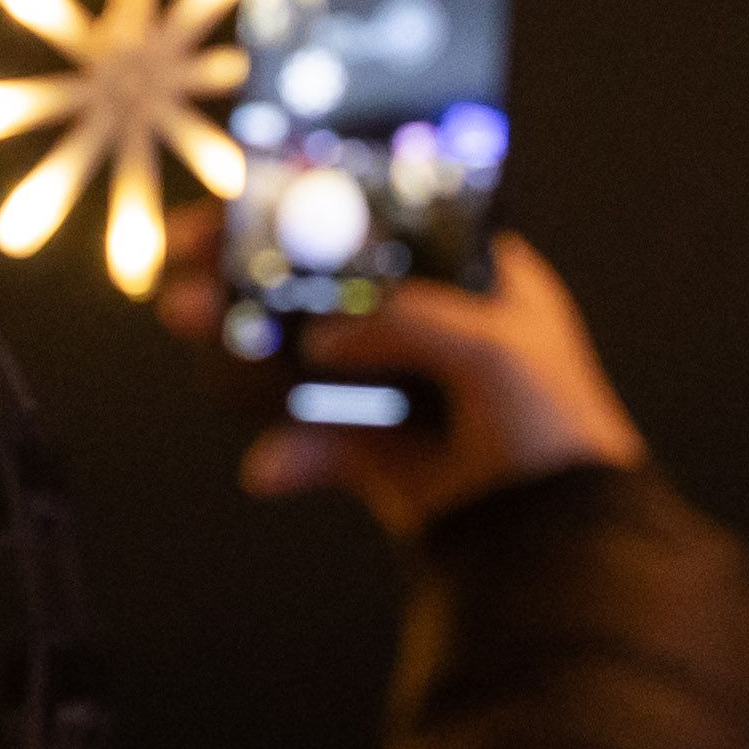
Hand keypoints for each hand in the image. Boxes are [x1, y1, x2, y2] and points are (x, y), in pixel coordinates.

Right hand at [164, 224, 644, 538]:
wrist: (560, 546)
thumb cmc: (554, 429)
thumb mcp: (493, 348)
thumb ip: (407, 320)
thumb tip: (322, 339)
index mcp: (472, 277)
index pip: (377, 222)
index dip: (309, 206)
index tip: (240, 202)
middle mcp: (428, 324)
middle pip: (322, 284)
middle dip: (249, 272)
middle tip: (188, 262)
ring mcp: (397, 390)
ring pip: (301, 357)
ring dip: (242, 346)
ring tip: (190, 326)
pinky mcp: (377, 454)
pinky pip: (311, 442)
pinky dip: (286, 454)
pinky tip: (270, 468)